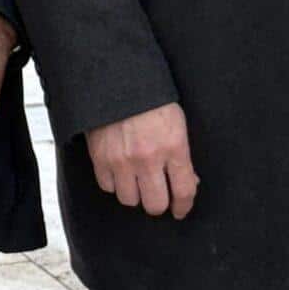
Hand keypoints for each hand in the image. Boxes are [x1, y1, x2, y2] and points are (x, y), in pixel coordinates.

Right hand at [86, 103, 198, 219]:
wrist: (117, 79)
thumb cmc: (151, 98)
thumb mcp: (177, 123)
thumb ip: (182, 154)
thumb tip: (189, 181)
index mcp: (173, 147)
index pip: (183, 191)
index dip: (184, 206)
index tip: (180, 210)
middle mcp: (148, 158)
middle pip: (155, 204)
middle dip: (159, 204)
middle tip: (157, 197)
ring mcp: (122, 160)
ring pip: (129, 200)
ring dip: (134, 194)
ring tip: (136, 182)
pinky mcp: (100, 158)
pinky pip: (108, 187)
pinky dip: (114, 183)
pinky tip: (119, 172)